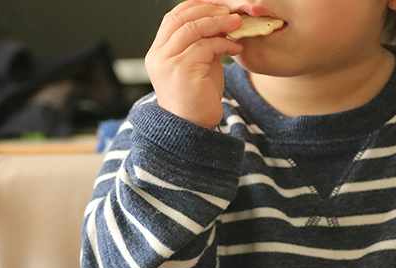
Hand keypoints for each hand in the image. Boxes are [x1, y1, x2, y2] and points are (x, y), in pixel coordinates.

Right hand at [145, 0, 242, 128]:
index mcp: (158, 53)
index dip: (195, 7)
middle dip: (208, 11)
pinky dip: (223, 43)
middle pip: (181, 19)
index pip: (172, 18)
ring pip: (193, 29)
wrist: (194, 128)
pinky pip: (205, 46)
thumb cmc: (198, 99)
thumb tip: (219, 20)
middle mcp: (158, 56)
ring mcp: (168, 63)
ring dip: (218, 23)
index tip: (217, 6)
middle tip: (230, 13)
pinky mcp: (182, 70)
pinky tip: (234, 49)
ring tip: (236, 24)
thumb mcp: (198, 64)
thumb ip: (202, 43)